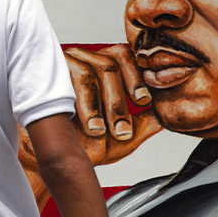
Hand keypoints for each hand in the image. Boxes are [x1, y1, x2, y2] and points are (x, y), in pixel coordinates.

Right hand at [65, 45, 161, 164]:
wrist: (55, 159)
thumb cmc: (86, 144)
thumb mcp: (124, 136)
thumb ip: (146, 122)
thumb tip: (167, 113)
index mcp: (103, 67)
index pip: (124, 56)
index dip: (136, 76)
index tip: (144, 101)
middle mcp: (84, 59)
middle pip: (109, 65)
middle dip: (118, 101)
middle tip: (122, 130)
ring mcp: (64, 62)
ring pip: (91, 72)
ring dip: (101, 106)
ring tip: (101, 132)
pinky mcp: (49, 71)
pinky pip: (70, 79)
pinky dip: (83, 105)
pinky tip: (88, 125)